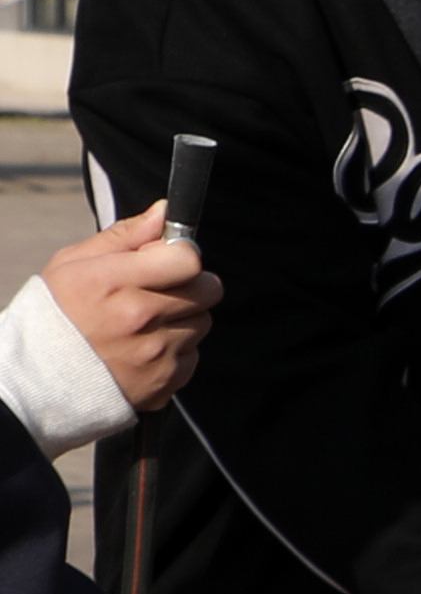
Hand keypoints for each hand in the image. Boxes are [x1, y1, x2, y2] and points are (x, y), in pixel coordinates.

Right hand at [41, 207, 214, 410]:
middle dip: (191, 285)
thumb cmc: (55, 312)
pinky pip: (193, 355)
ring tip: (145, 323)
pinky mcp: (166, 381)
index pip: (187, 259)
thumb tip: (165, 212)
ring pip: (202, 322)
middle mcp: (139, 316)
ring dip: (183, 319)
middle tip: (161, 291)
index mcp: (113, 281)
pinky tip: (143, 349)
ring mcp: (155, 352)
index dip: (183, 255)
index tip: (169, 260)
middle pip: (207, 290)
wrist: (39, 376)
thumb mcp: (74, 264)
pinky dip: (176, 351)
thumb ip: (124, 237)